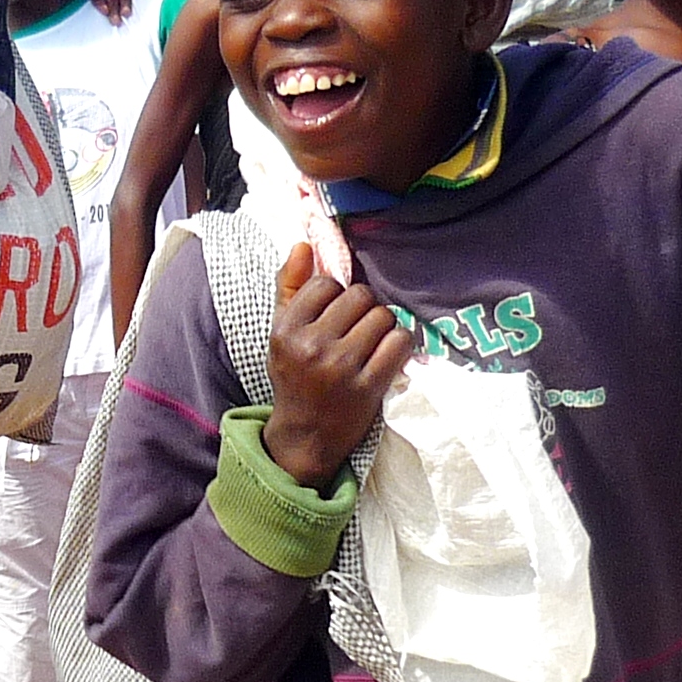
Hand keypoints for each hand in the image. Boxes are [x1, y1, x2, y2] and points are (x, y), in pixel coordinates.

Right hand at [263, 240, 408, 487]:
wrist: (305, 436)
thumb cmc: (295, 377)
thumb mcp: (282, 333)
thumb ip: (290, 287)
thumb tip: (303, 244)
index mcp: (286, 330)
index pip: (327, 284)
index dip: (335, 296)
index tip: (333, 316)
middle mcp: (311, 347)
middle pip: (359, 296)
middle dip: (363, 308)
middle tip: (356, 330)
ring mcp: (341, 368)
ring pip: (382, 316)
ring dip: (383, 326)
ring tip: (370, 344)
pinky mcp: (368, 387)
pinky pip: (399, 342)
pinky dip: (399, 344)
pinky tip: (387, 355)